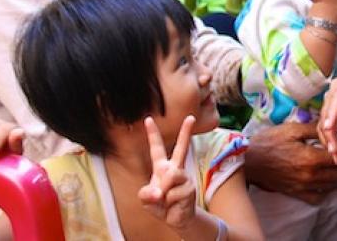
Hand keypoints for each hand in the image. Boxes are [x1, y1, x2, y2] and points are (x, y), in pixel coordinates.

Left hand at [138, 115, 196, 235]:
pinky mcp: (190, 188)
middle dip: (186, 132)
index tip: (148, 119)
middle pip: (182, 148)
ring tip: (165, 200)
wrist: (175, 218)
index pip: (156, 148)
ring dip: (164, 192)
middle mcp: (175, 169)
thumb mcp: (146, 199)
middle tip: (191, 117)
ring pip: (171, 176)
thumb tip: (159, 192)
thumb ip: (147, 193)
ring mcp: (184, 177)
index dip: (152, 134)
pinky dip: (170, 202)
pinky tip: (174, 205)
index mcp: (162, 167)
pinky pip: (174, 192)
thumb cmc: (160, 205)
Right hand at [244, 122, 336, 204]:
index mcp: (311, 158)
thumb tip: (332, 129)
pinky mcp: (296, 192)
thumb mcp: (292, 129)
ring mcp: (304, 186)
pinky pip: (318, 197)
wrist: (248, 160)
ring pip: (332, 185)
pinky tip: (326, 180)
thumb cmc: (269, 141)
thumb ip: (315, 129)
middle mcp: (310, 175)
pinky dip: (326, 190)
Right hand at [318, 72, 336, 163]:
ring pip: (325, 120)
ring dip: (328, 138)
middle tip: (334, 150)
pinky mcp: (334, 111)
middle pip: (328, 111)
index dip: (332, 113)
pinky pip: (328, 126)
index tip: (328, 128)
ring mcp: (334, 100)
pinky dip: (331, 139)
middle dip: (329, 132)